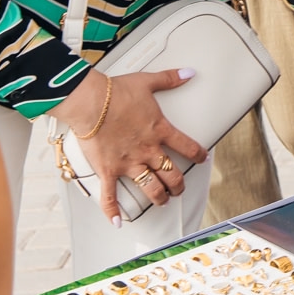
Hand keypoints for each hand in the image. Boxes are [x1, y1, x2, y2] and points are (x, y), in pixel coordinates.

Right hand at [55, 68, 210, 224]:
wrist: (91, 102)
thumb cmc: (116, 92)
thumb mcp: (148, 81)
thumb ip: (170, 79)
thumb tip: (188, 73)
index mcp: (159, 130)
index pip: (187, 146)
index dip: (197, 154)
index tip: (202, 159)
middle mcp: (148, 150)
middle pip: (171, 174)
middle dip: (178, 184)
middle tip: (179, 188)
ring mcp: (129, 163)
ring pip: (150, 187)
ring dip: (159, 197)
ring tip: (162, 202)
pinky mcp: (108, 170)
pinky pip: (110, 196)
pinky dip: (112, 211)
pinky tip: (117, 221)